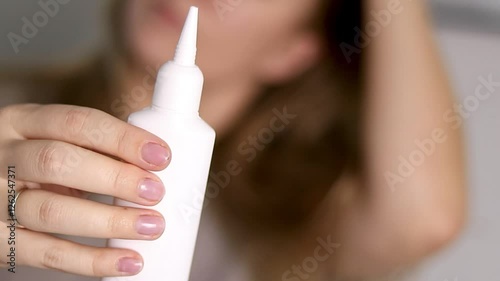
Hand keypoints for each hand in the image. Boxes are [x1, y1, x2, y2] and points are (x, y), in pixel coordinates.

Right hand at [0, 104, 170, 276]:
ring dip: (108, 221)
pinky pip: (45, 254)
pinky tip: (126, 261)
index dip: (122, 139)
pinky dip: (90, 261)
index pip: (75, 122)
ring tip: (150, 226)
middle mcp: (3, 158)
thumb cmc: (34, 165)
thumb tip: (155, 161)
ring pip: (51, 211)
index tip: (160, 155)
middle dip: (114, 178)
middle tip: (155, 192)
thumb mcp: (53, 141)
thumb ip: (94, 146)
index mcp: (21, 122)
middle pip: (58, 162)